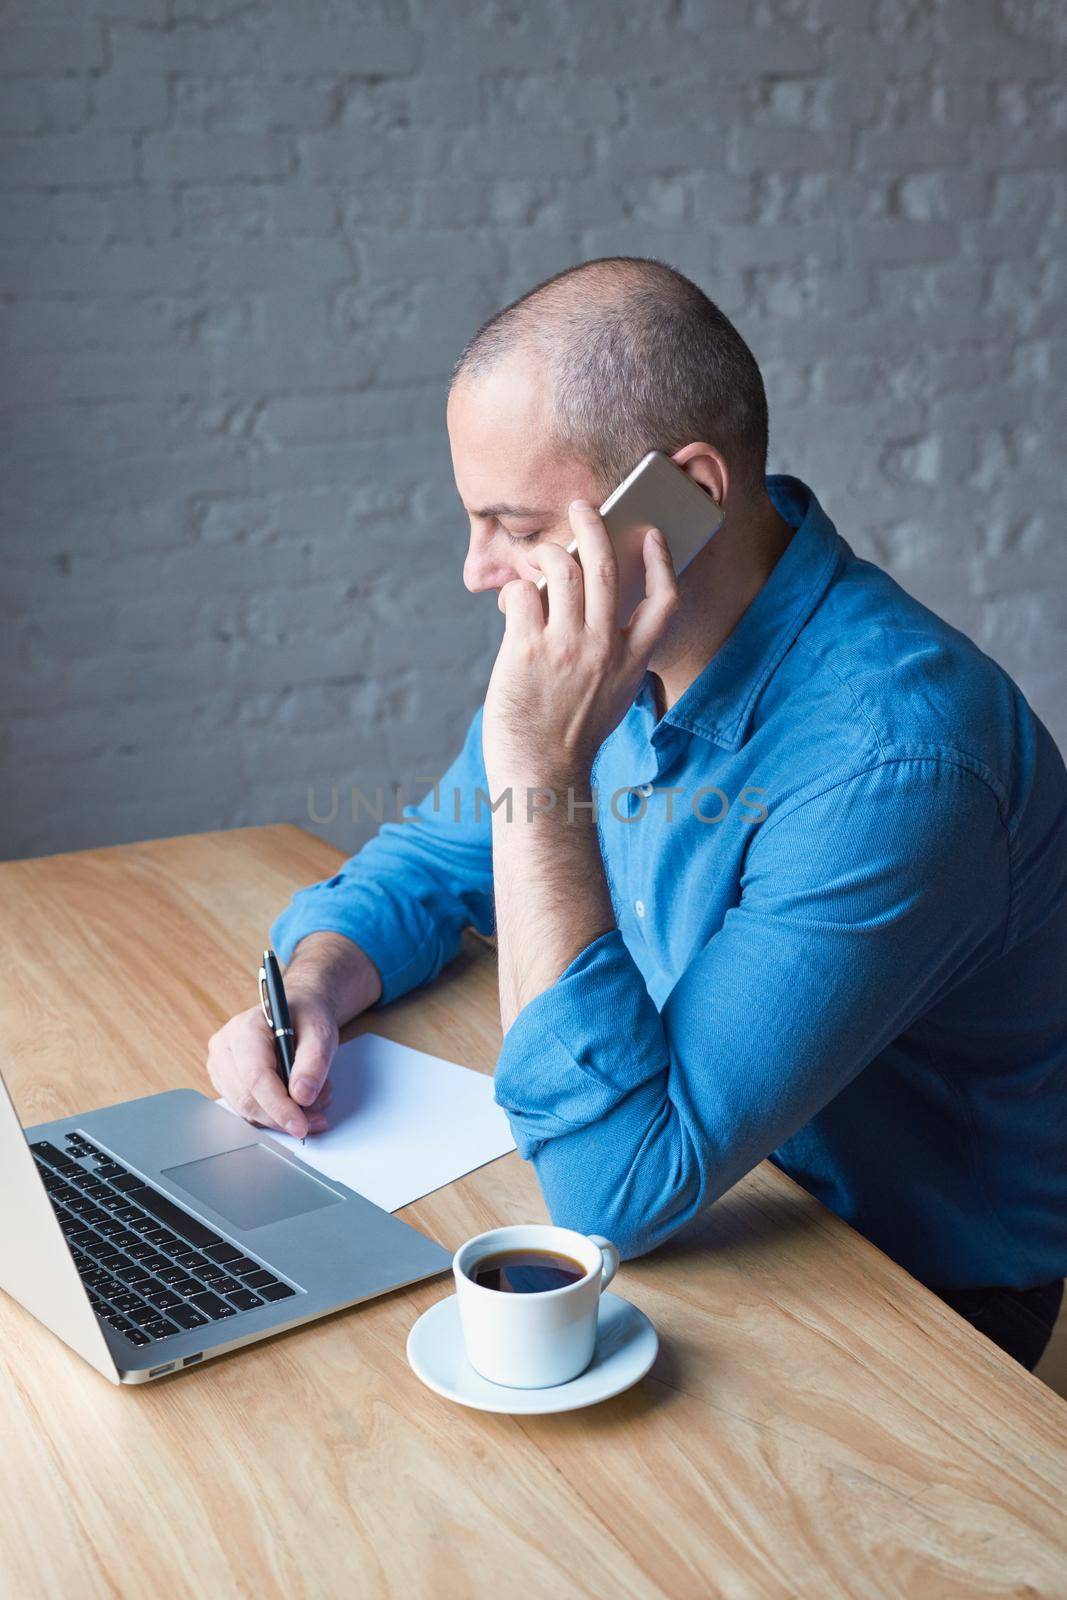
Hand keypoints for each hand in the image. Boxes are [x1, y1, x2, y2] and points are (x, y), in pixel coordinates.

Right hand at [206, 990, 337, 1138]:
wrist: (296, 1013)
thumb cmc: (305, 1018)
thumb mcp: (321, 1032)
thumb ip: (314, 1063)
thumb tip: (302, 1097)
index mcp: (245, 1028)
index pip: (256, 1077)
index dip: (279, 1107)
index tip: (300, 1126)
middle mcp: (225, 1047)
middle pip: (248, 1099)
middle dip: (284, 1115)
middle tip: (317, 1117)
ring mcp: (220, 1065)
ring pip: (246, 1109)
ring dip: (281, 1116)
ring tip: (312, 1101)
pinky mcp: (225, 1081)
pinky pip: (246, 1110)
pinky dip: (273, 1114)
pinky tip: (294, 1101)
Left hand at [482, 499, 678, 790]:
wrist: (541, 773)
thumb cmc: (570, 736)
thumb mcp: (610, 696)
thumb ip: (609, 654)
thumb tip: (583, 604)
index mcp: (631, 661)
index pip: (664, 602)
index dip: (662, 562)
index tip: (651, 536)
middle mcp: (603, 649)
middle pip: (605, 569)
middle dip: (593, 526)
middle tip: (581, 508)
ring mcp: (565, 649)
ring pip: (563, 571)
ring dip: (549, 552)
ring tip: (541, 554)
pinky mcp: (526, 652)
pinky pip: (523, 596)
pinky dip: (517, 589)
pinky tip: (515, 599)